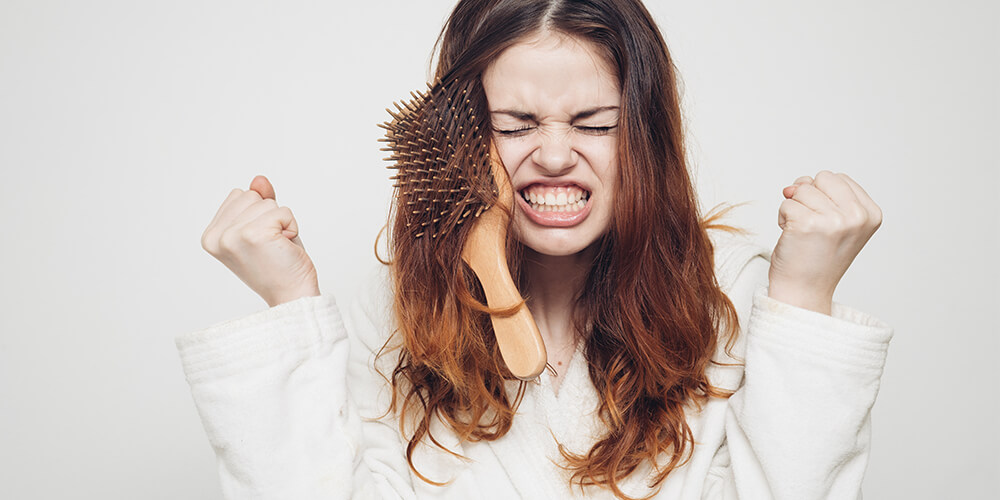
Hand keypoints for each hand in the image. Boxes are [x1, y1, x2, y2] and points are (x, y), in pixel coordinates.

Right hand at [201, 175, 319, 306]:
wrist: (292, 294)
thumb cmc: (279, 265)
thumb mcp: (264, 227)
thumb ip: (258, 203)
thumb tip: (258, 180)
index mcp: (211, 236)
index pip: (239, 195)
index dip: (258, 214)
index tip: (261, 242)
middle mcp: (216, 237)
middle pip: (252, 195)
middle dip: (270, 217)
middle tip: (271, 246)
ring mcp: (232, 236)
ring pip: (267, 202)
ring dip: (281, 223)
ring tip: (277, 247)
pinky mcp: (254, 234)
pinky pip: (283, 211)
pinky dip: (292, 227)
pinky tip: (285, 247)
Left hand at [768, 171, 881, 314]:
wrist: (804, 290)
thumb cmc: (816, 257)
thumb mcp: (834, 222)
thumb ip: (822, 195)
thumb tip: (792, 186)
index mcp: (871, 213)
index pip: (838, 178)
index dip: (823, 196)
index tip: (826, 223)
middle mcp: (857, 216)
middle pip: (821, 178)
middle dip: (809, 197)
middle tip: (812, 226)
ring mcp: (834, 220)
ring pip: (801, 189)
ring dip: (794, 208)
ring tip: (803, 233)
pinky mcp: (807, 224)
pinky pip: (786, 203)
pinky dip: (783, 218)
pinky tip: (792, 237)